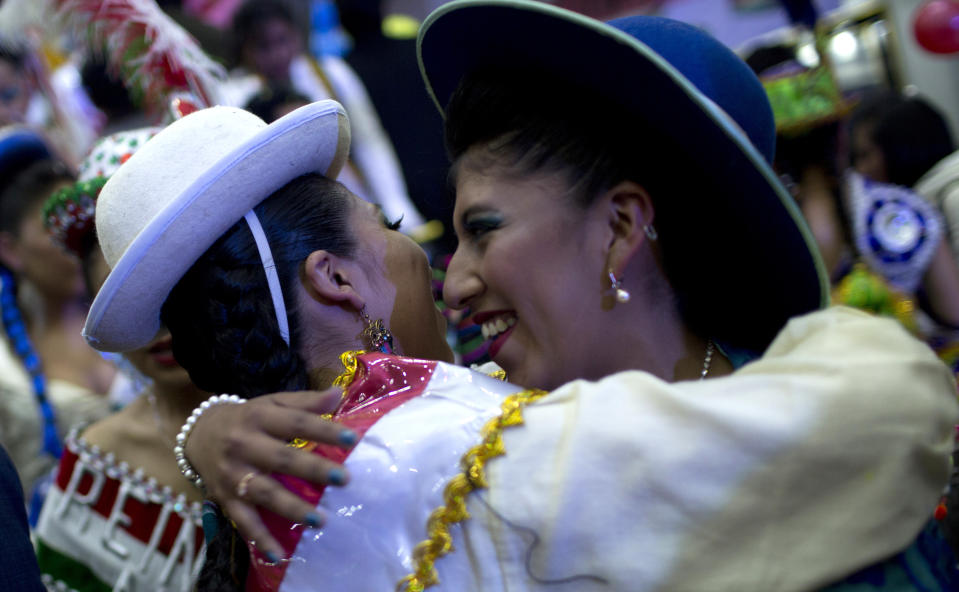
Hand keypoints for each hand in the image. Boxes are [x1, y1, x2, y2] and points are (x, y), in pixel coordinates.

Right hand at [184, 388, 356, 557]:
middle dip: (313, 470)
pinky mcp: (225, 499)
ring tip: (320, 519)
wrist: (198, 434)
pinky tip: (278, 554)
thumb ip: (305, 402)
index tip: (352, 438)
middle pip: (281, 459)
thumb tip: (338, 394)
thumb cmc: (248, 418)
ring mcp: (233, 475)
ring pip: (264, 493)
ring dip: (292, 508)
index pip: (295, 423)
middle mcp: (244, 445)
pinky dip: (259, 539)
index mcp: (259, 417)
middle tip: (344, 478)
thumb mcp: (272, 403)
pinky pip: (243, 521)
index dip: (323, 430)